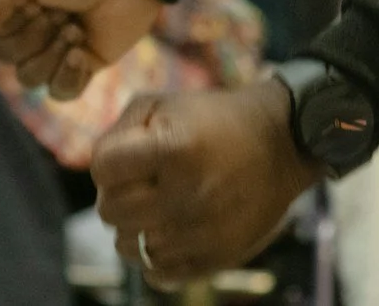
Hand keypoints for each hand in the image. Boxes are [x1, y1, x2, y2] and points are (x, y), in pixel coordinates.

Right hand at [0, 0, 163, 98]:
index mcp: (13, 8)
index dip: (14, 27)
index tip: (37, 2)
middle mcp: (30, 32)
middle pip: (11, 62)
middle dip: (37, 38)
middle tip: (61, 12)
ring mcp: (57, 51)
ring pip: (32, 80)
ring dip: (54, 54)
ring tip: (76, 29)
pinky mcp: (84, 66)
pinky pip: (60, 93)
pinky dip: (70, 76)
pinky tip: (83, 54)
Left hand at [93, 82, 317, 286]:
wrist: (280, 143)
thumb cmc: (213, 118)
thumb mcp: (163, 103)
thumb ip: (118, 132)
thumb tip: (98, 172)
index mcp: (172, 149)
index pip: (102, 169)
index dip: (107, 161)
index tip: (126, 157)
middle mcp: (186, 194)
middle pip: (110, 212)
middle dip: (116, 194)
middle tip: (139, 183)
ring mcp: (201, 232)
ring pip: (129, 248)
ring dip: (133, 228)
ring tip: (155, 207)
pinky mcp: (216, 258)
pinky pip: (158, 274)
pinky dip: (155, 257)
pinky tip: (168, 232)